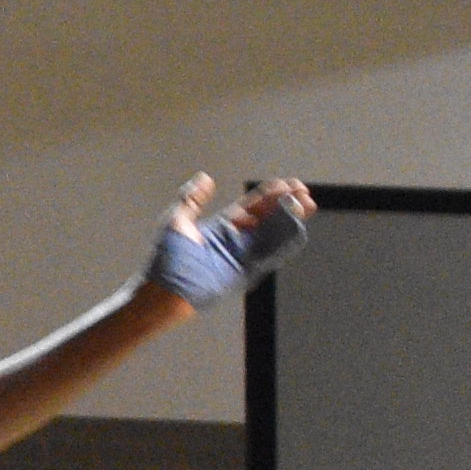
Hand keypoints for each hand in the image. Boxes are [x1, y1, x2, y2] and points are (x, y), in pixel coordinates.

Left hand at [144, 175, 316, 306]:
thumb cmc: (166, 259)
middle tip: (303, 192)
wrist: (164, 291)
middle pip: (267, 219)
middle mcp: (235, 240)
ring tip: (307, 205)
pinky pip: (269, 256)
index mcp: (222, 226)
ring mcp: (242, 256)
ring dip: (289, 221)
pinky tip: (297, 230)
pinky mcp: (245, 273)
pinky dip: (284, 244)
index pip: (252, 206)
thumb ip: (192, 199)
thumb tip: (205, 178)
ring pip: (272, 235)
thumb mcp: (177, 220)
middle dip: (286, 205)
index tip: (288, 184)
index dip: (271, 195)